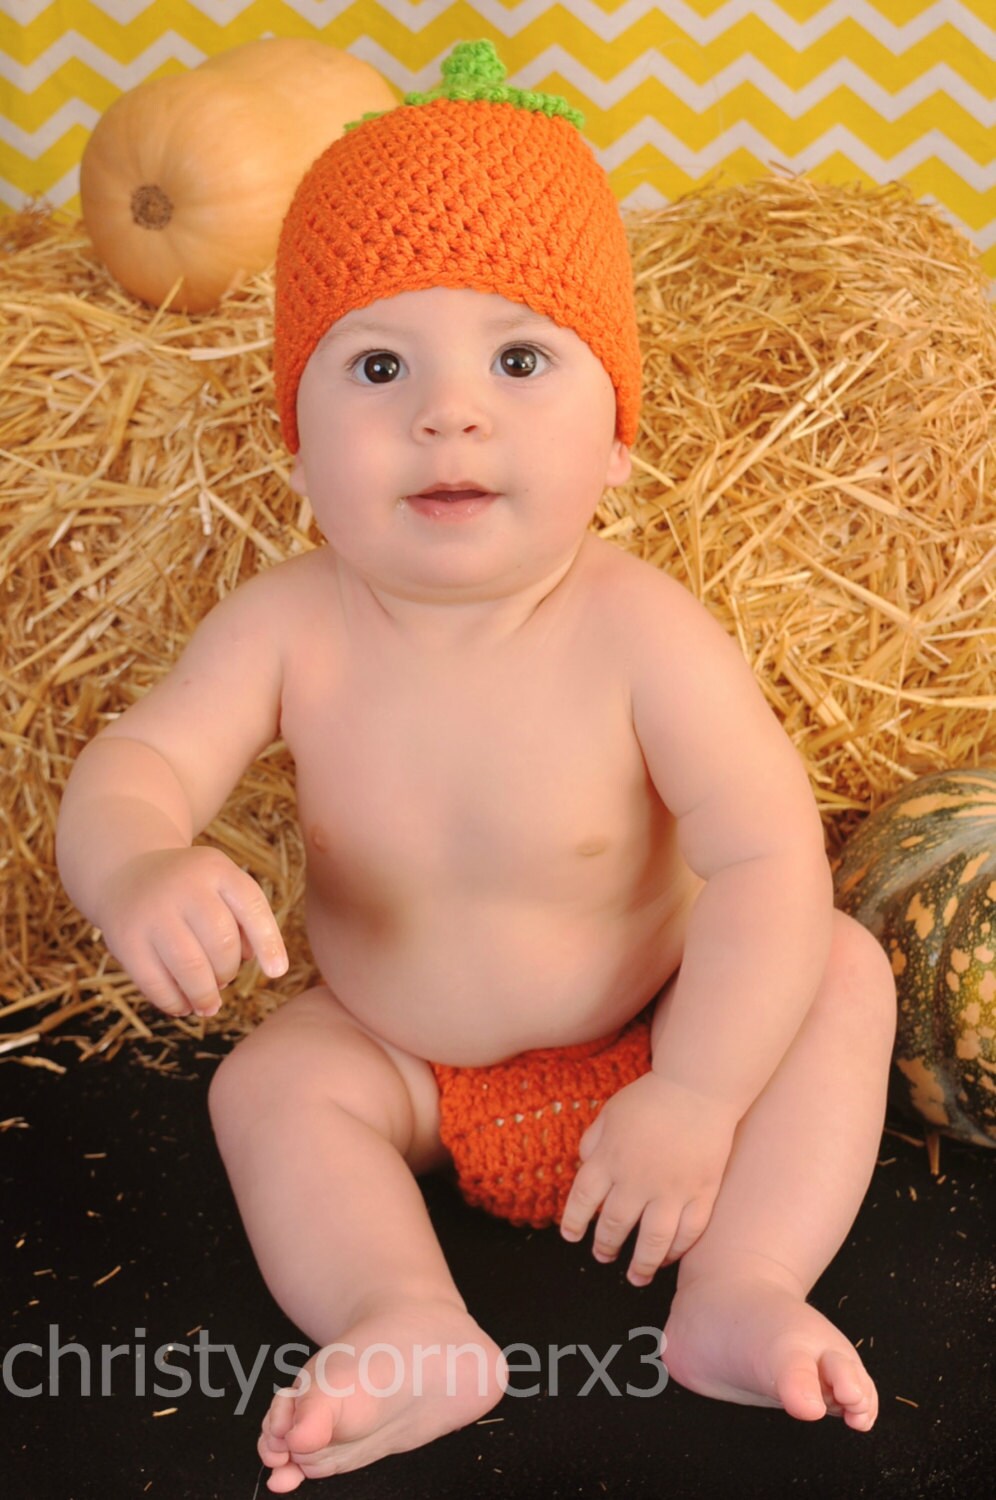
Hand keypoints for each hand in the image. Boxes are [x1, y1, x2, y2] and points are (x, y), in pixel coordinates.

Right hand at [95, 847, 287, 1017]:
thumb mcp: (219, 885)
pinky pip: (155, 982)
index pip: (252, 906)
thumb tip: (258, 962)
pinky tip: (183, 1006)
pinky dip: (174, 1002)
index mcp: (215, 868)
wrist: (126, 873)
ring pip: (191, 968)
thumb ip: (245, 918)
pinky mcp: (126, 939)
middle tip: (224, 980)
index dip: (269, 943)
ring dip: (205, 995)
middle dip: (228, 971)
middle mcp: (183, 885)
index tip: (277, 973)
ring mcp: (152, 912)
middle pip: (221, 943)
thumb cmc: (189, 889)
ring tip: (209, 1005)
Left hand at [559, 1073, 736, 1284]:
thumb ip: (593, 1142)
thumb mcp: (609, 1113)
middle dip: (605, 1247)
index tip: (571, 1236)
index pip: (582, 1201)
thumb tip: (584, 1168)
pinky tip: (668, 1259)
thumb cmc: (650, 1097)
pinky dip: (677, 1251)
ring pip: (651, 1241)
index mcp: (608, 1159)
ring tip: (635, 1277)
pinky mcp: (701, 1194)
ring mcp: (671, 1191)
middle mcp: (636, 1181)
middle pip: (614, 1225)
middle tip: (603, 1257)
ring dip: (640, 1265)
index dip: (573, 1222)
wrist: (698, 1087)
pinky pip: (688, 1233)